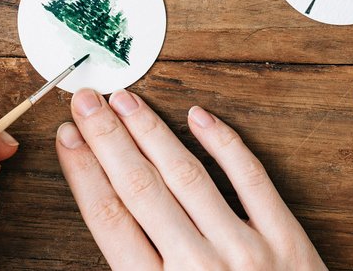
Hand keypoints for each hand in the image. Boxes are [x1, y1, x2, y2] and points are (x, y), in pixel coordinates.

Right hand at [56, 88, 325, 270]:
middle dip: (107, 139)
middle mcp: (196, 269)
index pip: (109, 218)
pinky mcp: (286, 241)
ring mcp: (243, 252)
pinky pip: (251, 180)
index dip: (83, 172)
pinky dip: (224, 144)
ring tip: (126, 98)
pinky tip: (197, 115)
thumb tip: (104, 221)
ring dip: (151, 131)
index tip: (66, 136)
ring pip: (188, 176)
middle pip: (140, 188)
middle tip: (87, 99)